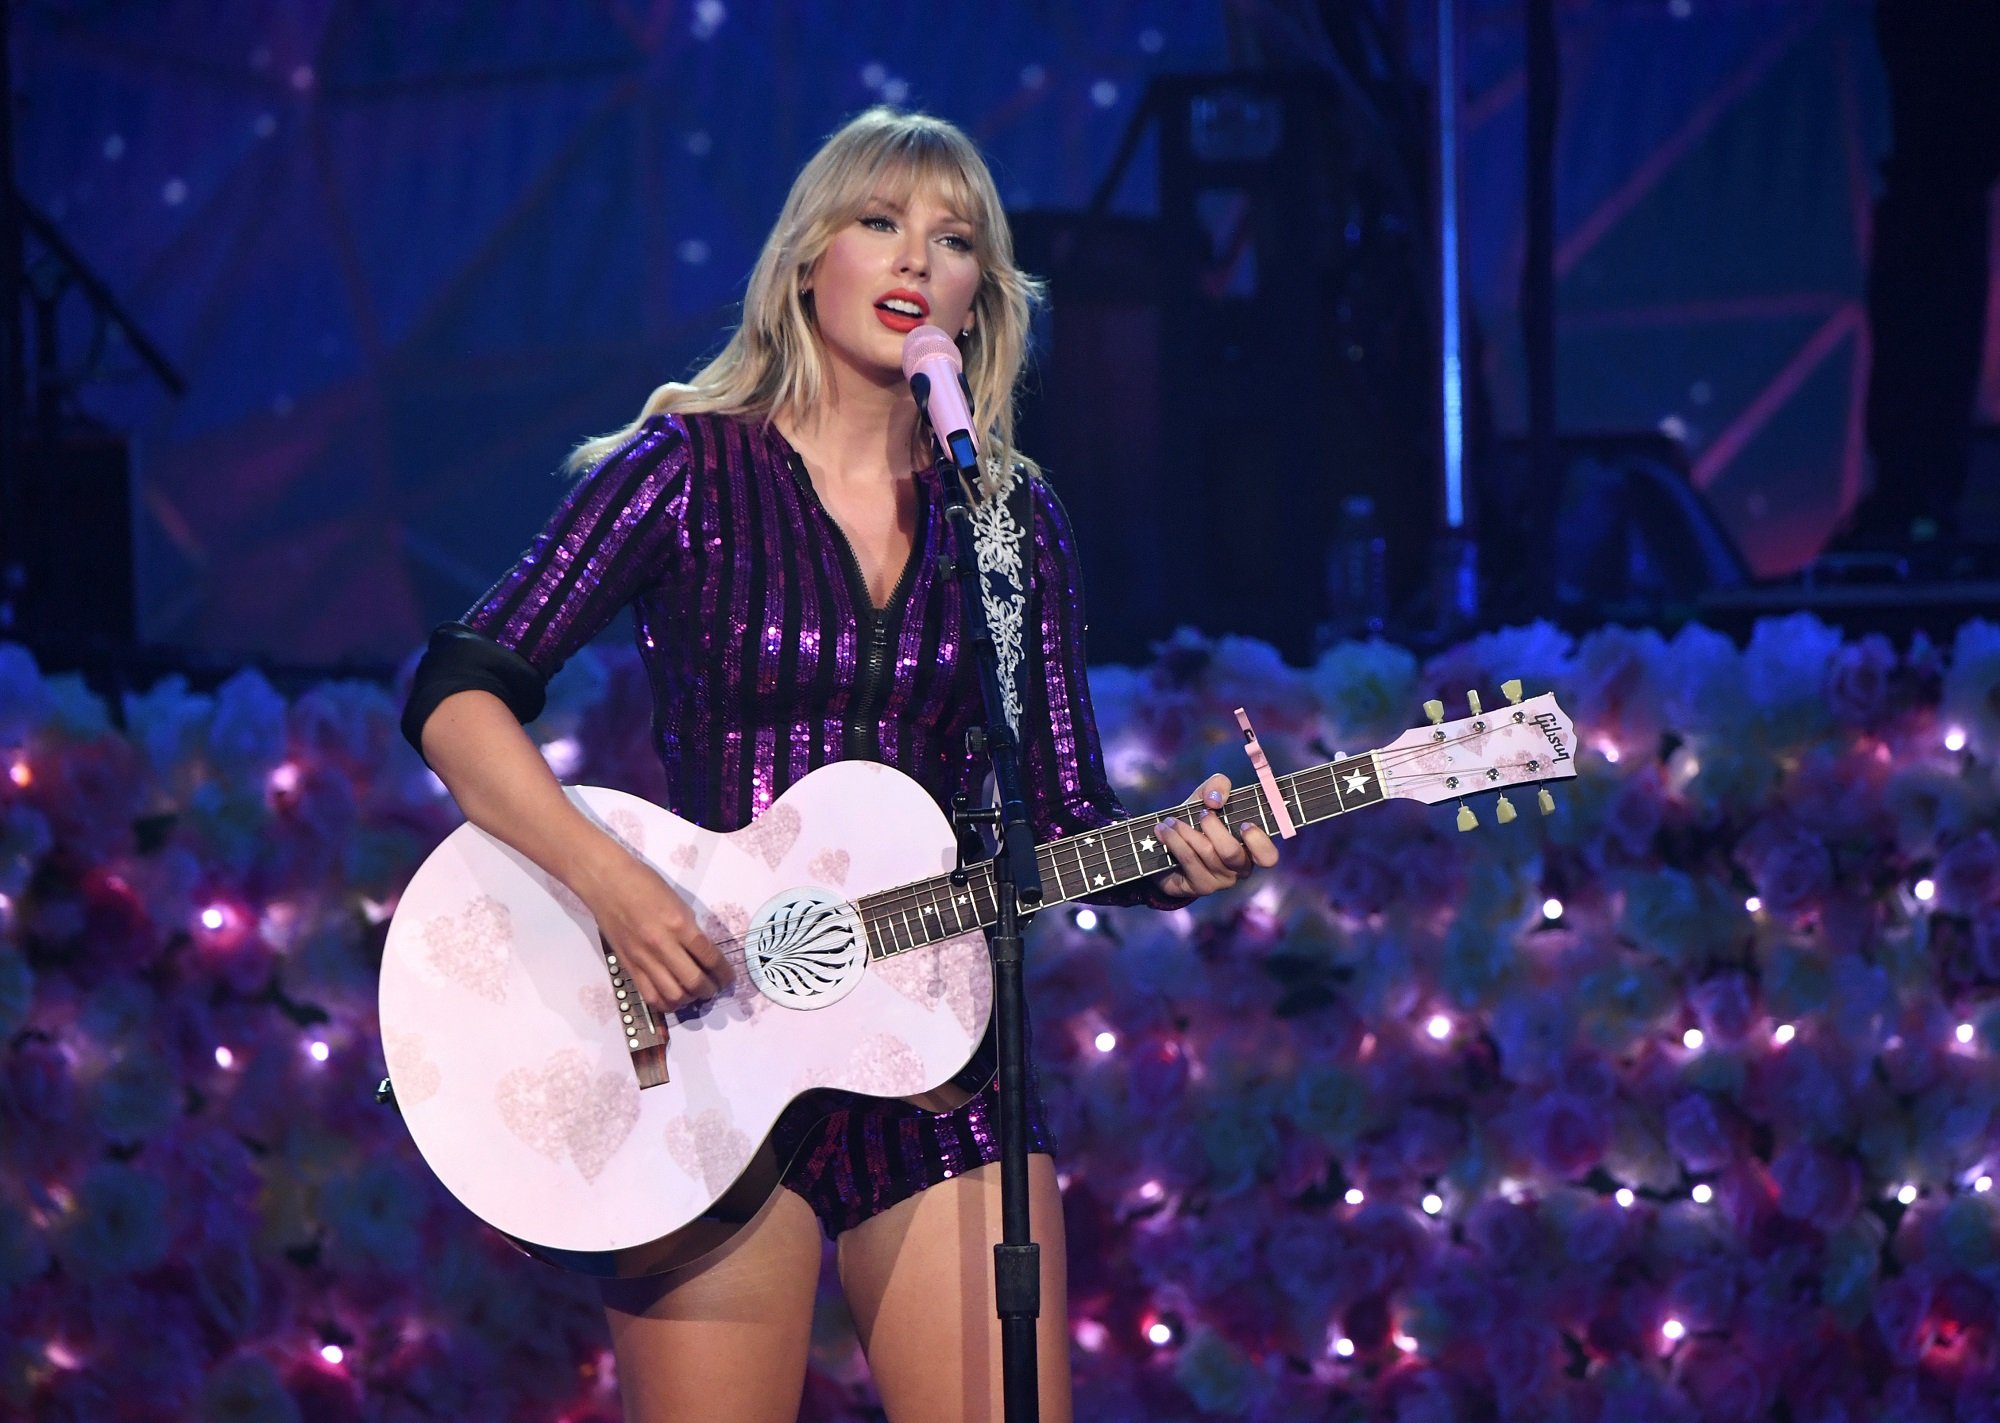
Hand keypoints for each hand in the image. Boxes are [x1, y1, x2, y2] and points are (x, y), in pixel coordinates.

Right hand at [577, 848, 732, 1012]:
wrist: (607, 883)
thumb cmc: (644, 884)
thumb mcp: (677, 902)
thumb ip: (689, 929)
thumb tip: (701, 952)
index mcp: (679, 924)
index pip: (709, 957)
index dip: (724, 972)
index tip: (728, 978)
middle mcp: (662, 945)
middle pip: (694, 981)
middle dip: (709, 990)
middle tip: (713, 988)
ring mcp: (643, 958)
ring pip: (672, 995)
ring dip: (688, 999)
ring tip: (692, 994)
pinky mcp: (628, 966)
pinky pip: (649, 995)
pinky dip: (664, 1002)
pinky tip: (671, 997)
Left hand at [1156, 772, 1280, 900]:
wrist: (1168, 847)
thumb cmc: (1197, 820)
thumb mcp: (1208, 798)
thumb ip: (1217, 786)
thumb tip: (1215, 800)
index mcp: (1251, 849)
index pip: (1268, 857)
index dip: (1259, 842)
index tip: (1244, 824)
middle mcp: (1239, 869)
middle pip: (1232, 853)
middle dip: (1214, 827)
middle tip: (1201, 813)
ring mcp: (1219, 881)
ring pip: (1206, 854)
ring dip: (1186, 831)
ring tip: (1171, 821)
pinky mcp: (1198, 886)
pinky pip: (1188, 861)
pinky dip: (1174, 841)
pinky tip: (1163, 831)